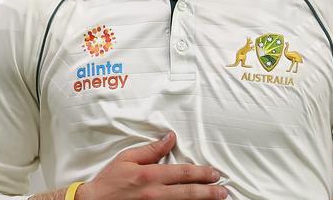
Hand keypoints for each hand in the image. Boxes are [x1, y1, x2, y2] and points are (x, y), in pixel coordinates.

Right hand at [77, 132, 227, 198]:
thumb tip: (170, 138)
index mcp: (150, 176)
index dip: (201, 173)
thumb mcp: (128, 158)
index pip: (183, 173)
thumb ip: (152, 149)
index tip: (214, 174)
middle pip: (188, 192)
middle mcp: (154, 194)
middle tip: (223, 191)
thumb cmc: (109, 182)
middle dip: (208, 192)